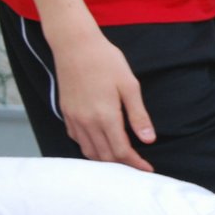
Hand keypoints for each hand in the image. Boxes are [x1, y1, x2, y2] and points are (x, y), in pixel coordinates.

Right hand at [51, 30, 155, 170]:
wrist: (75, 45)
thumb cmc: (106, 61)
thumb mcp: (130, 86)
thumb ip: (138, 116)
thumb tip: (149, 140)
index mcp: (105, 116)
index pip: (121, 151)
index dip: (135, 164)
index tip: (147, 170)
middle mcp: (86, 122)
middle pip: (104, 156)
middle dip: (122, 165)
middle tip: (137, 166)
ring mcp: (73, 118)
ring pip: (88, 151)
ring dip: (105, 159)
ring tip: (121, 159)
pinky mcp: (66, 113)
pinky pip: (77, 139)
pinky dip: (90, 147)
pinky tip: (101, 143)